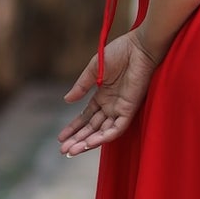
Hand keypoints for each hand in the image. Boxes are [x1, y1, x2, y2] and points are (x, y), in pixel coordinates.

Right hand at [58, 29, 158, 154]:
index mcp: (102, 96)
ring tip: (73, 151)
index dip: (73, 128)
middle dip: (77, 139)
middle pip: (92, 128)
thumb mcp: (94, 69)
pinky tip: (91, 143)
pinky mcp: (130, 109)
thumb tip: (66, 100)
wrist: (139, 47)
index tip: (60, 138)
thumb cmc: (119, 53)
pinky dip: (105, 136)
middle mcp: (111, 106)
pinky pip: (117, 128)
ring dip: (88, 142)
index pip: (86, 118)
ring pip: (103, 132)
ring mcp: (120, 109)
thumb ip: (81, 86)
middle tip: (63, 151)